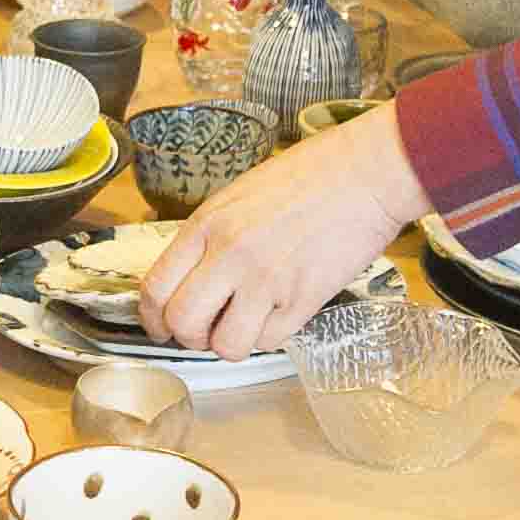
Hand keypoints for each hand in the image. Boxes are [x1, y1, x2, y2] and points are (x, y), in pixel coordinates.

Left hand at [140, 105, 431, 358]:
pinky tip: (277, 314)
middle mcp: (230, 254)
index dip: (153, 318)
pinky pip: (268, 342)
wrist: (366, 174)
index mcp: (207, 223)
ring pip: (223, 345)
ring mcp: (266, 280)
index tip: (161, 326)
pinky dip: (267, 337)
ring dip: (228, 343)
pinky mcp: (303, 301)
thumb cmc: (309, 176)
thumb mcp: (239, 195)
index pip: (156, 287)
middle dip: (188, 336)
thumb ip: (210, 236)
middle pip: (182, 322)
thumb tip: (190, 277)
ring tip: (243, 324)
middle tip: (205, 330)